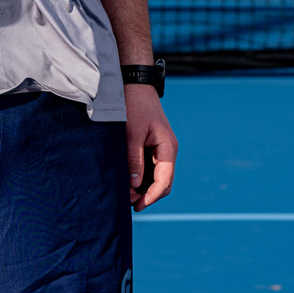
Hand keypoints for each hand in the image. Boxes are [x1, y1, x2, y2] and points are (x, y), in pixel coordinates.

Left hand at [126, 84, 176, 209]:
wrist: (135, 86)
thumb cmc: (134, 106)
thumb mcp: (132, 133)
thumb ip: (134, 159)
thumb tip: (133, 184)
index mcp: (167, 148)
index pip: (164, 181)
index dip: (151, 196)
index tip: (137, 206)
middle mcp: (167, 151)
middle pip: (163, 183)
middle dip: (147, 195)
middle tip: (128, 203)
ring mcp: (161, 150)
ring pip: (156, 178)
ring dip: (143, 188)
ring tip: (125, 195)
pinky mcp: (152, 148)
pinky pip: (150, 169)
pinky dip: (140, 179)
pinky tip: (127, 182)